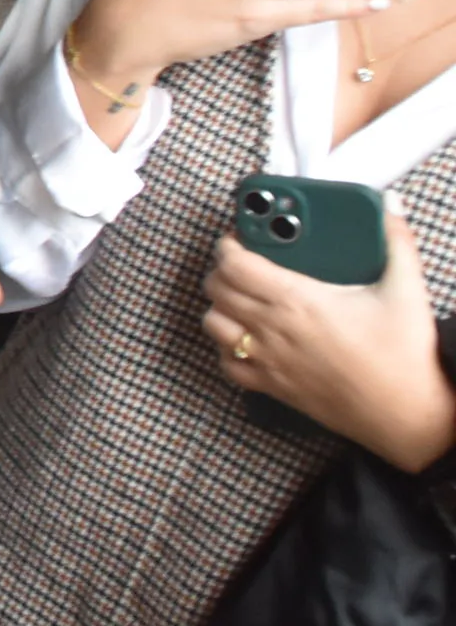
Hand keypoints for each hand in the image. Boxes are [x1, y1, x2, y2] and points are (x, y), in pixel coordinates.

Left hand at [203, 210, 455, 471]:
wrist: (411, 419)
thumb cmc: (405, 359)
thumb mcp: (406, 293)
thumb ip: (397, 243)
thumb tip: (390, 207)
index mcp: (298, 301)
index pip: (234, 264)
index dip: (229, 244)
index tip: (238, 236)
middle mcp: (274, 329)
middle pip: (216, 289)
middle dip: (222, 269)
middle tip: (243, 261)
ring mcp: (270, 361)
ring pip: (214, 325)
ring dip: (220, 306)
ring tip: (242, 296)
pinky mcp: (274, 388)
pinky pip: (228, 365)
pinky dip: (227, 348)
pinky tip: (247, 337)